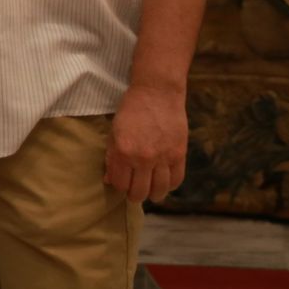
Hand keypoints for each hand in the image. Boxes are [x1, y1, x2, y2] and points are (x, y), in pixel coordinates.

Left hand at [105, 84, 187, 203]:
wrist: (157, 93)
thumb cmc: (131, 109)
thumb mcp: (114, 131)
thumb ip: (111, 157)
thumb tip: (110, 180)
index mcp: (123, 152)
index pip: (119, 184)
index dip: (119, 187)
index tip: (120, 184)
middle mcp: (143, 158)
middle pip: (139, 192)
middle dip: (134, 195)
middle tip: (134, 192)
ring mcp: (163, 158)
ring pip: (159, 191)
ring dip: (153, 195)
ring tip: (150, 192)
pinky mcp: (179, 155)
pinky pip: (176, 180)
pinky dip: (169, 186)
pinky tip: (163, 183)